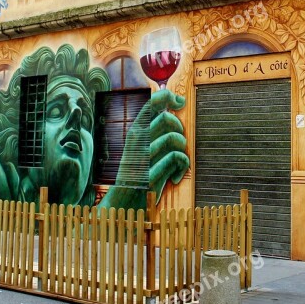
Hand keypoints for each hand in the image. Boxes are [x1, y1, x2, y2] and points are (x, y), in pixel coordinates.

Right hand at [99, 89, 187, 209]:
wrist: (122, 206)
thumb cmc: (139, 175)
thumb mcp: (143, 149)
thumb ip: (156, 132)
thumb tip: (174, 109)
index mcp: (135, 131)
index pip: (150, 103)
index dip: (168, 97)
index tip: (180, 102)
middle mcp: (136, 141)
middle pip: (167, 118)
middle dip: (180, 129)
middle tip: (178, 144)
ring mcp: (142, 157)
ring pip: (173, 137)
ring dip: (182, 149)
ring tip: (178, 162)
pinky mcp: (149, 174)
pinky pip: (176, 158)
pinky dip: (182, 166)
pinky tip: (175, 177)